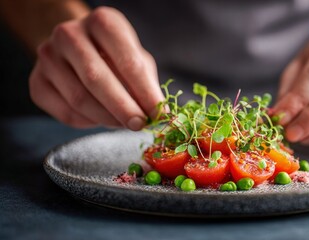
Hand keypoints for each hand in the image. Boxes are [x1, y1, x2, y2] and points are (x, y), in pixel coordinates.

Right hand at [29, 7, 163, 129]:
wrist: (75, 47)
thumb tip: (157, 114)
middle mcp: (69, 34)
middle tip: (139, 125)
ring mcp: (48, 57)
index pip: (127, 61)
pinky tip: (100, 118)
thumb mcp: (136, 58)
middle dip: (122, 108)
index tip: (157, 114)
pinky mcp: (36, 82)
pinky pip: (65, 112)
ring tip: (123, 123)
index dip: (145, 92)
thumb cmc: (114, 54)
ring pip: (79, 99)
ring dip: (106, 118)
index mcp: (102, 22)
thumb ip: (146, 83)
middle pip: (96, 79)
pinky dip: (88, 122)